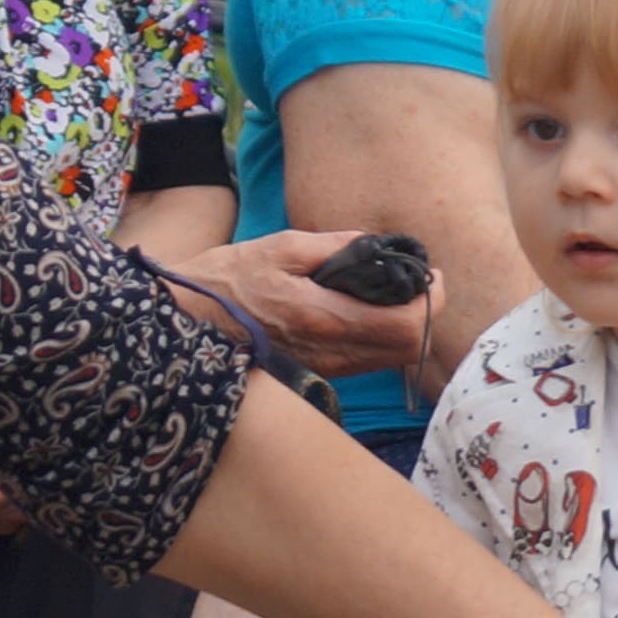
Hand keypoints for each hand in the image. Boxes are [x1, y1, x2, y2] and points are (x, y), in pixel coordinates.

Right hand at [166, 229, 437, 379]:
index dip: (431, 301)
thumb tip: (377, 244)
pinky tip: (366, 309)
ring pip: (393, 358)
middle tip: (416, 280)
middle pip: (409, 348)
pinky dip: (383, 336)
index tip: (429, 274)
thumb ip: (335, 246)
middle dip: (425, 313)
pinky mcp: (320, 373)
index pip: (406, 326)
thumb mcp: (280, 247)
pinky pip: (370, 361)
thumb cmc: (228, 281)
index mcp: (324, 319)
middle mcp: (332, 354)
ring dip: (406, 326)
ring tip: (393, 290)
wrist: (186, 326)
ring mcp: (326, 369)